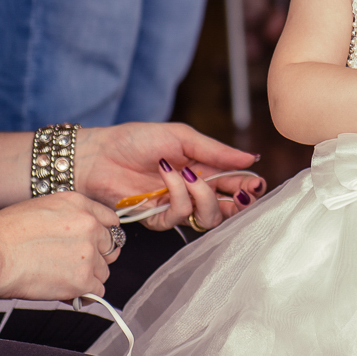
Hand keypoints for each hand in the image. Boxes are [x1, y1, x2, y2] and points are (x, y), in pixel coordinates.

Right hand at [0, 191, 124, 300]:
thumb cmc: (5, 233)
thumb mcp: (43, 208)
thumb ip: (68, 218)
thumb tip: (76, 236)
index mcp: (79, 204)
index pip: (109, 220)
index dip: (102, 234)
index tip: (97, 244)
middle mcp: (89, 225)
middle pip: (110, 246)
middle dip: (97, 256)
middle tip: (77, 263)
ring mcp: (88, 253)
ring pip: (104, 270)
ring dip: (89, 276)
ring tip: (65, 278)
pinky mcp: (82, 279)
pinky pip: (98, 291)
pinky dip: (85, 295)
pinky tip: (69, 292)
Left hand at [74, 123, 266, 230]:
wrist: (99, 154)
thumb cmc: (136, 140)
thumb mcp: (181, 137)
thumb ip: (215, 151)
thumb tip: (250, 158)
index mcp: (202, 168)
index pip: (233, 182)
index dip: (247, 185)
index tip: (256, 183)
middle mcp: (192, 190)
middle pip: (226, 205)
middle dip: (238, 200)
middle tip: (241, 191)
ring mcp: (175, 206)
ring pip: (208, 217)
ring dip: (205, 196)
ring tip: (191, 175)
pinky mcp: (157, 219)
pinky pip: (179, 217)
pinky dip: (178, 195)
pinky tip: (167, 175)